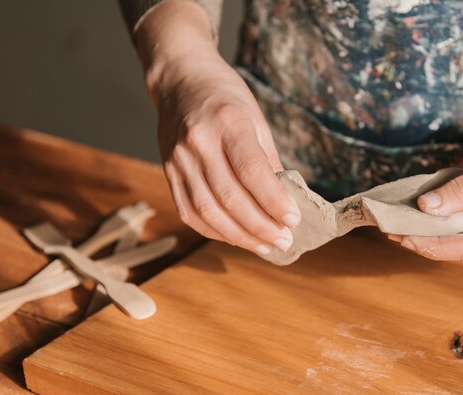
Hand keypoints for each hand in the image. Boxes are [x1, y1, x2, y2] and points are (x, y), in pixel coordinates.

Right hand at [135, 1, 300, 254]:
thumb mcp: (255, 118)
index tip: (293, 220)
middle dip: (261, 227)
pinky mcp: (168, 172)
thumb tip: (285, 202)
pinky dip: (215, 231)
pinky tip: (236, 237)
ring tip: (265, 246)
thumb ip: (268, 160)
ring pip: (208, 211)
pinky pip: (190, 212)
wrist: (179, 80)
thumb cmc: (225, 97)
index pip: (252, 171)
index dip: (274, 201)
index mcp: (228, 122)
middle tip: (285, 240)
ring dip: (240, 237)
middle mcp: (199, 142)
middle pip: (230, 198)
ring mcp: (179, 159)